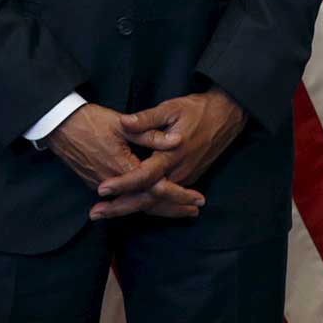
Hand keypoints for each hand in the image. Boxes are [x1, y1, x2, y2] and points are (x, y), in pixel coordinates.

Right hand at [48, 104, 204, 220]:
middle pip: (148, 204)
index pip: (157, 189)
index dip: (179, 195)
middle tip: (195, 210)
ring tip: (180, 211)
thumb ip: (151, 134)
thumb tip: (178, 140)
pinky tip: (151, 205)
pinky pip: (123, 201)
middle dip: (173, 208)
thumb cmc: (91, 121)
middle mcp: (113, 183)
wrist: (59, 125)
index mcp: (123, 168)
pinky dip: (141, 205)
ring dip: (159, 209)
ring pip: (135, 205)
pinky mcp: (95, 183)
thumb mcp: (123, 124)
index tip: (197, 198)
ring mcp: (102, 185)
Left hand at [98, 90, 248, 220]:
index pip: (143, 176)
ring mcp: (184, 178)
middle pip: (147, 198)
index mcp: (172, 155)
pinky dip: (147, 206)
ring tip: (106, 214)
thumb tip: (124, 122)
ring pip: (155, 201)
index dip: (122, 184)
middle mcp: (178, 172)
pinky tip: (130, 208)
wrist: (226, 116)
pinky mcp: (188, 179)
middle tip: (95, 213)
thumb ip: (147, 119)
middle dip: (120, 207)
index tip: (102, 189)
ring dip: (130, 209)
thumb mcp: (171, 108)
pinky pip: (164, 199)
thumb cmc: (197, 110)